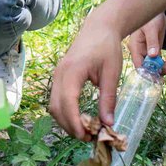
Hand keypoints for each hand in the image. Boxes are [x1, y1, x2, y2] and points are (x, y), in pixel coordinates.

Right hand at [48, 11, 125, 139]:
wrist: (99, 28)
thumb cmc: (107, 48)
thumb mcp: (112, 74)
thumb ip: (108, 99)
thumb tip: (108, 123)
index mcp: (72, 71)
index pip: (68, 102)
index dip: (75, 123)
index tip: (87, 136)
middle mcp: (59, 74)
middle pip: (56, 107)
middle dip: (70, 126)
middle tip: (89, 137)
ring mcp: (57, 75)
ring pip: (54, 105)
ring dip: (66, 121)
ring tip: (86, 130)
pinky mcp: (59, 77)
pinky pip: (57, 99)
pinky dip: (65, 112)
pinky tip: (80, 118)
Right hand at [125, 13, 165, 75]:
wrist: (155, 11)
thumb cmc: (150, 17)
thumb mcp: (151, 28)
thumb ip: (152, 42)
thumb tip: (153, 55)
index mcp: (135, 48)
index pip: (140, 66)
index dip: (149, 72)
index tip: (162, 71)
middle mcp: (140, 52)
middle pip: (149, 69)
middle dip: (162, 69)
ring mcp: (147, 52)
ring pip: (156, 66)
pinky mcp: (154, 51)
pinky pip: (160, 61)